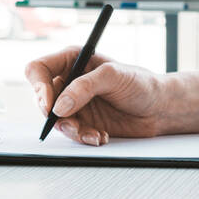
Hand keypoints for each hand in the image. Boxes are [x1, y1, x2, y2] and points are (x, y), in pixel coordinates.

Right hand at [23, 47, 167, 143]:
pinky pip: (72, 133)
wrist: (160, 108)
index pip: (39, 69)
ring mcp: (76, 103)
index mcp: (73, 60)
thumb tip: (60, 105)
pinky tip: (100, 135)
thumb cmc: (142, 83)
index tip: (49, 105)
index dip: (39, 87)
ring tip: (92, 132)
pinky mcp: (84, 122)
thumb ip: (85, 87)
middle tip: (70, 123)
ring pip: (56, 120)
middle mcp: (71, 81)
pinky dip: (84, 137)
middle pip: (42, 98)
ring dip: (72, 130)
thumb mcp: (114, 76)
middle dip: (53, 114)